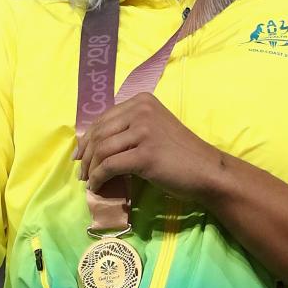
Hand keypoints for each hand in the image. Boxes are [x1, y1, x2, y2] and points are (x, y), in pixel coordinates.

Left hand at [72, 93, 225, 200]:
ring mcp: (144, 131)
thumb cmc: (181, 154)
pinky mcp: (145, 154)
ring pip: (102, 150)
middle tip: (82, 173)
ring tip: (89, 181)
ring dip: (91, 169)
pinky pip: (110, 166)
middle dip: (86, 155)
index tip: (81, 156)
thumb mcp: (154, 129)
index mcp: (142, 101)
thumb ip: (129, 128)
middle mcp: (141, 110)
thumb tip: (92, 144)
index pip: (104, 119)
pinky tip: (97, 186)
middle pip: (99, 133)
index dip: (87, 139)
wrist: (207, 171)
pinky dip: (99, 178)